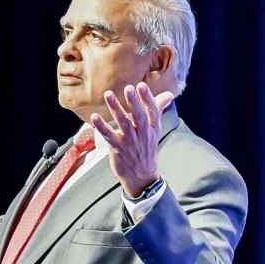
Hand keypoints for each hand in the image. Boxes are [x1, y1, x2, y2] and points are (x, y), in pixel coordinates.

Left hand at [91, 82, 173, 196]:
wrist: (142, 176)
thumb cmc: (147, 149)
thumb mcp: (155, 130)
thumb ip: (159, 109)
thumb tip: (169, 94)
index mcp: (153, 128)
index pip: (153, 111)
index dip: (147, 98)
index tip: (142, 86)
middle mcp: (143, 134)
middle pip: (139, 116)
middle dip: (134, 102)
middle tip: (129, 88)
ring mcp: (130, 142)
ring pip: (123, 123)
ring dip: (116, 108)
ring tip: (108, 94)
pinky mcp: (118, 149)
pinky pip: (109, 136)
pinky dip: (102, 127)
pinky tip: (95, 117)